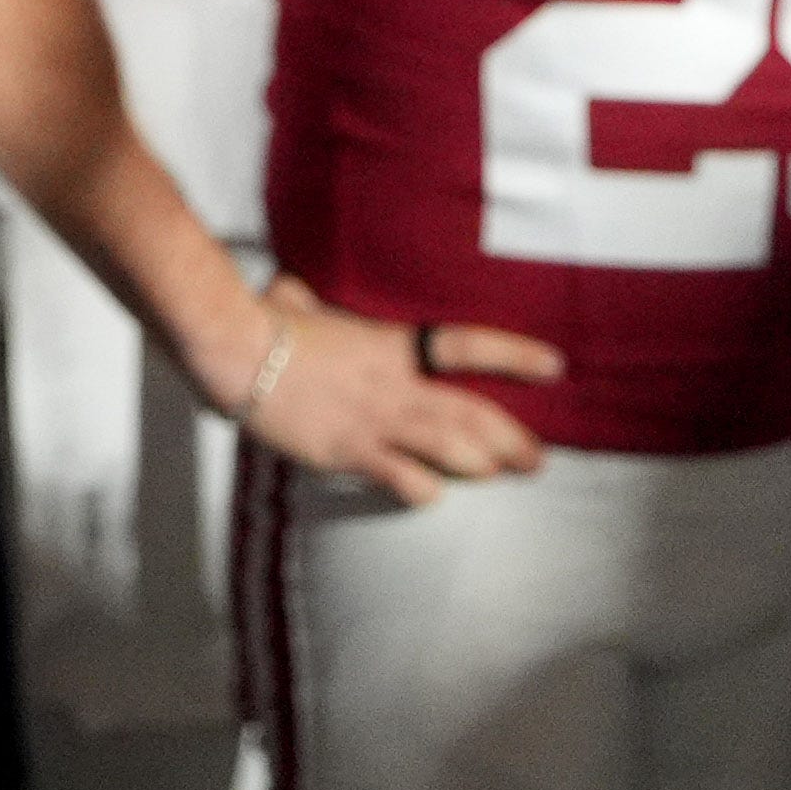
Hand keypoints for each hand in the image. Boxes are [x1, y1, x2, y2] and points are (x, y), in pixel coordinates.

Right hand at [224, 274, 559, 506]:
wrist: (234, 349)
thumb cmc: (262, 323)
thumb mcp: (296, 306)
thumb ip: (307, 306)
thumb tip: (291, 295)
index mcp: (389, 345)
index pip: (468, 346)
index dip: (517, 356)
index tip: (556, 366)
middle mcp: (393, 384)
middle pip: (471, 412)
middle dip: (512, 438)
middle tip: (538, 460)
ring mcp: (374, 419)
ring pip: (450, 448)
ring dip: (482, 465)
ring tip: (498, 475)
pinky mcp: (348, 450)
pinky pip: (401, 477)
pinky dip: (423, 489)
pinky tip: (430, 494)